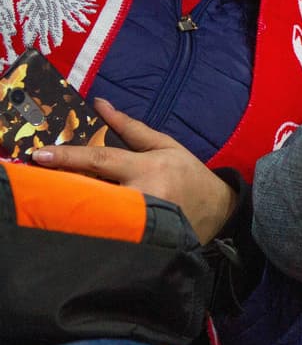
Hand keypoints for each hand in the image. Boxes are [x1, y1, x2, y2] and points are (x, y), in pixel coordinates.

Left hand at [31, 98, 235, 243]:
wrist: (218, 211)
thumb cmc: (188, 174)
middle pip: (91, 190)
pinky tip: (80, 224)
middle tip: (41, 180)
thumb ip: (130, 126)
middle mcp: (142, 194)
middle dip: (64, 185)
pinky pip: (108, 232)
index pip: (101, 159)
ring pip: (96, 213)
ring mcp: (139, 222)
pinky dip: (92, 225)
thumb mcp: (165, 145)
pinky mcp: (139, 240)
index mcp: (148, 166)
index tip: (40, 155)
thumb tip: (100, 104)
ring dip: (75, 206)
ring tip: (58, 201)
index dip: (69, 156)